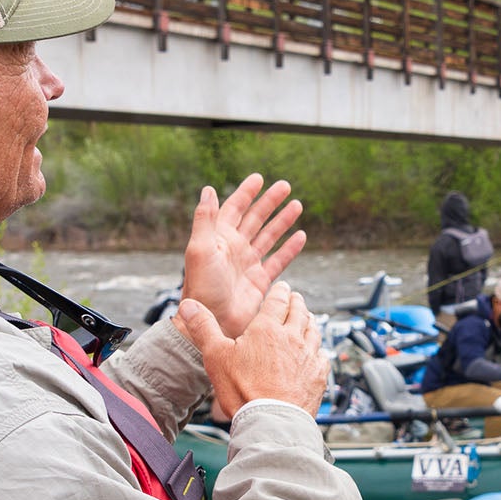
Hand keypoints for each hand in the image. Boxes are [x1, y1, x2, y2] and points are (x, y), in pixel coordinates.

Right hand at [176, 282, 324, 415]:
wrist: (271, 421)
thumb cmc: (243, 390)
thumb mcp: (216, 356)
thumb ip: (204, 328)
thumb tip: (188, 306)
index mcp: (268, 329)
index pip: (278, 301)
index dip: (281, 292)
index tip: (283, 287)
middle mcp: (292, 338)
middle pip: (299, 312)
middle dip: (297, 302)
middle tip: (296, 298)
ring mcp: (308, 356)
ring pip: (314, 330)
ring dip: (310, 321)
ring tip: (308, 318)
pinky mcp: (318, 375)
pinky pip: (322, 355)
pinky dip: (319, 349)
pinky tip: (317, 352)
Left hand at [182, 175, 306, 339]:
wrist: (212, 322)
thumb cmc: (201, 288)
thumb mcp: (199, 250)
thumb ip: (205, 219)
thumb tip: (208, 189)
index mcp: (219, 238)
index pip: (234, 208)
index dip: (246, 193)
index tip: (258, 178)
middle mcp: (234, 248)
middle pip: (255, 218)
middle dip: (270, 202)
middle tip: (285, 186)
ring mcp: (248, 264)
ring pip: (269, 236)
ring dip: (282, 220)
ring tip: (297, 205)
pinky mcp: (260, 281)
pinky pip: (279, 260)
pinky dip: (290, 248)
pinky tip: (301, 236)